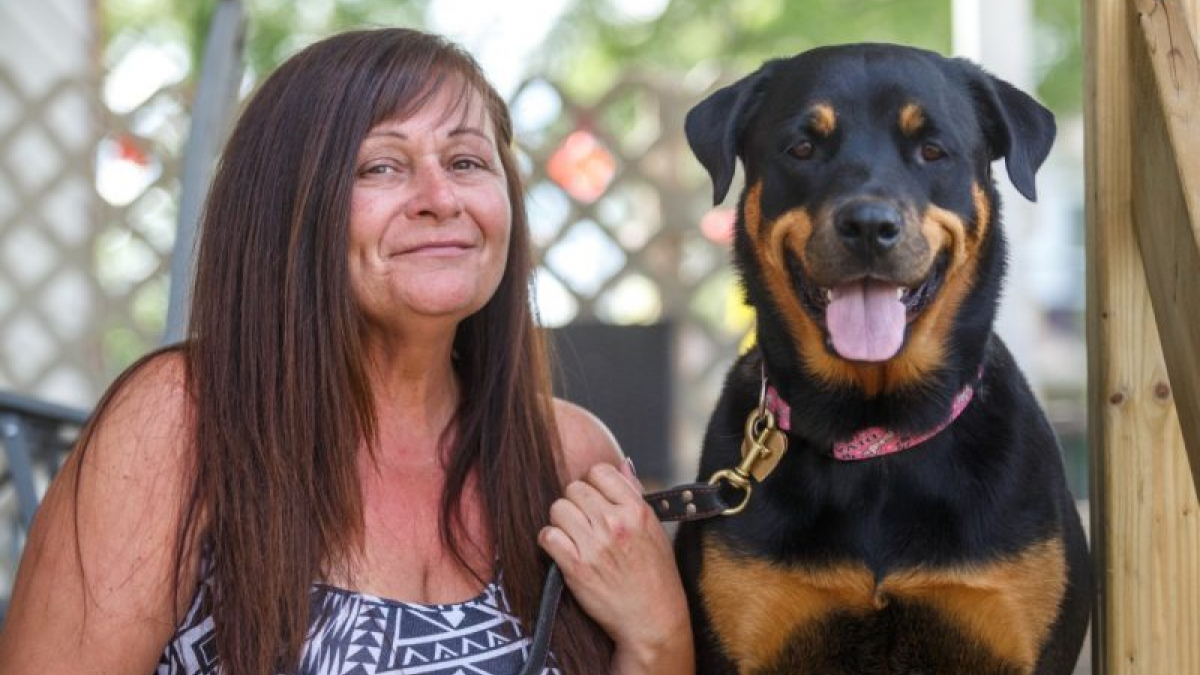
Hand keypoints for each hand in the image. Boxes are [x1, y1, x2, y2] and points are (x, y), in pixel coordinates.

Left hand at [538, 461, 692, 673]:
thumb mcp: (655, 529)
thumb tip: (622, 463)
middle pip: (574, 488)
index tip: (595, 499)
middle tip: (583, 521)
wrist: (652, 619)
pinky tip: (561, 549)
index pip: (600, 471)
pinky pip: (547, 535)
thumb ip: (635, 494)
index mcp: (636, 510)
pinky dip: (549, 541)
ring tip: (573, 535)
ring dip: (562, 521)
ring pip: (558, 508)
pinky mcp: (576, 566)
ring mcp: (595, 545)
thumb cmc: (656, 574)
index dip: (593, 483)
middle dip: (576, 503)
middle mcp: (615, 523)